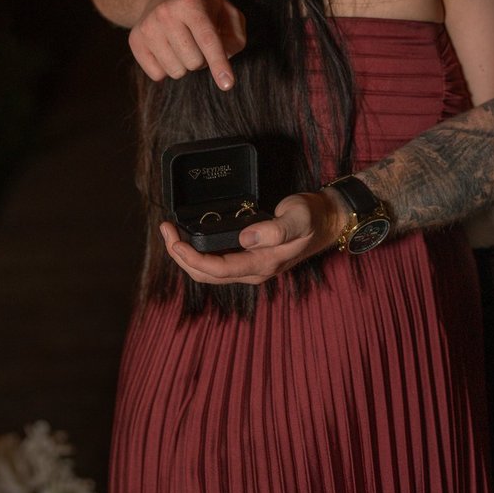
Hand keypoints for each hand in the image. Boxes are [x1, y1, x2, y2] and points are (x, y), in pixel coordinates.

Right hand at [128, 0, 245, 88]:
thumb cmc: (202, 6)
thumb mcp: (226, 11)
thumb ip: (234, 35)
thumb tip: (224, 57)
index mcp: (191, 3)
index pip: (208, 40)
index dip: (219, 63)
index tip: (227, 83)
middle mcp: (166, 13)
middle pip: (194, 62)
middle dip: (202, 59)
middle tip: (198, 42)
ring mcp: (147, 27)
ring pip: (176, 71)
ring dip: (184, 64)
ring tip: (182, 44)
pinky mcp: (135, 40)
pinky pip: (157, 75)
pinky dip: (166, 67)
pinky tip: (167, 48)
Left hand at [159, 190, 344, 285]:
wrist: (327, 222)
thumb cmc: (312, 218)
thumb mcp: (297, 218)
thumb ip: (275, 230)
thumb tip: (246, 238)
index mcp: (261, 265)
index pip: (216, 268)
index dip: (190, 256)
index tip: (173, 238)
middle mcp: (253, 271)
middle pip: (207, 275)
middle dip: (181, 256)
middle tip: (165, 229)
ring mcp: (252, 267)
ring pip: (210, 271)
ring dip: (187, 256)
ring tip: (172, 233)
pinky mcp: (251, 258)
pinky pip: (218, 263)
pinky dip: (200, 252)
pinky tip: (193, 238)